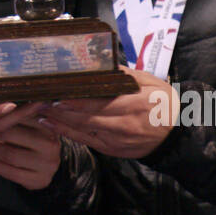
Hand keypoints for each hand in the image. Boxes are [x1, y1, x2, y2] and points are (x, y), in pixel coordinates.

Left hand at [0, 122, 62, 190]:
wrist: (45, 169)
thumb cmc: (33, 141)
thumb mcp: (33, 125)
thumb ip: (20, 113)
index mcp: (49, 125)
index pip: (19, 116)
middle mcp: (51, 145)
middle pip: (11, 135)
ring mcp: (47, 165)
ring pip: (9, 154)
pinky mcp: (40, 180)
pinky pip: (10, 172)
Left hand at [37, 69, 177, 158]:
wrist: (177, 133)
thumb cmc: (163, 102)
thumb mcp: (150, 82)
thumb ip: (124, 75)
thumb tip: (101, 64)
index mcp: (135, 105)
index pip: (100, 104)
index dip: (76, 101)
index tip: (56, 95)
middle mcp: (124, 125)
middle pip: (87, 118)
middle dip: (61, 111)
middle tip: (38, 101)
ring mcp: (118, 140)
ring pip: (83, 132)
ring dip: (59, 123)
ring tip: (39, 113)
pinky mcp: (113, 150)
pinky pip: (87, 141)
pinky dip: (68, 133)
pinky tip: (53, 126)